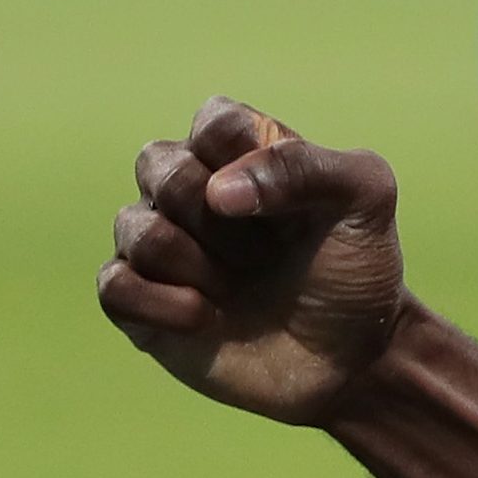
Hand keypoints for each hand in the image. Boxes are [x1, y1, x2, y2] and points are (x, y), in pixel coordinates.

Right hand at [98, 96, 408, 426]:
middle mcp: (194, 190)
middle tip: (267, 251)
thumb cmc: (357, 268)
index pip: (213, 120)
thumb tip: (218, 190)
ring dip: (196, 262)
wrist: (350, 357)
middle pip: (159, 164)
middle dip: (218, 216)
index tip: (289, 201)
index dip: (245, 159)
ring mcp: (164, 245)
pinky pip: (113, 284)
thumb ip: (307, 167)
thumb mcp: (365, 199)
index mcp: (246, 152)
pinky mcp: (139, 302)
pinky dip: (161, 303)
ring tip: (239, 285)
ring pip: (133, 225)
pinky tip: (205, 317)